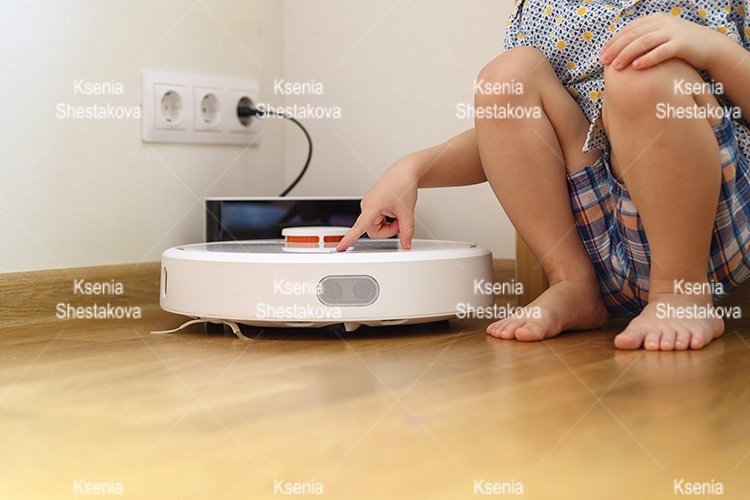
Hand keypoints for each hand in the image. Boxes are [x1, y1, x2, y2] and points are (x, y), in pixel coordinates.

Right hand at [336, 159, 418, 251]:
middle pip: (373, 231)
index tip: (340, 248)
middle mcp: (367, 205)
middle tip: (401, 220)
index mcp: (372, 206)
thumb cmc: (403, 184)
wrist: (405, 171)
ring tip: (397, 212)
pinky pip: (377, 219)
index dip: (349, 239)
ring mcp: (369, 204)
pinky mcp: (373, 204)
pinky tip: (394, 210)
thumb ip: (406, 231)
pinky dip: (387, 218)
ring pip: (376, 226)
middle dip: (388, 230)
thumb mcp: (407, 212)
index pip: (359, 227)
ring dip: (388, 224)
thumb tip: (406, 244)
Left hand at [600, 13, 724, 69]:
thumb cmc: (680, 46)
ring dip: (628, 54)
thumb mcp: (660, 37)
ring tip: (616, 66)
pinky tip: (636, 67)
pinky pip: (662, 51)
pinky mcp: (682, 43)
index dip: (613, 42)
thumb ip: (643, 40)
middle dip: (616, 48)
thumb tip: (619, 52)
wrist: (710, 46)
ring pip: (644, 42)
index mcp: (654, 20)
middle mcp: (662, 23)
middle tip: (603, 61)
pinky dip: (648, 58)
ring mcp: (673, 32)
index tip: (601, 55)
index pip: (628, 29)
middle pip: (633, 35)